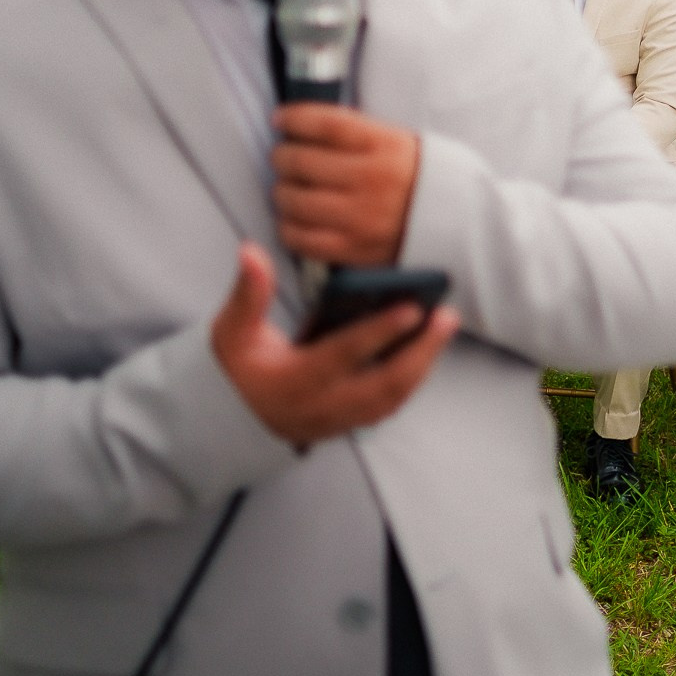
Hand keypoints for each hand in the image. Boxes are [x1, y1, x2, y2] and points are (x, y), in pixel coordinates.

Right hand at [211, 243, 458, 448]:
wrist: (226, 422)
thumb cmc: (232, 370)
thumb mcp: (231, 331)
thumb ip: (247, 293)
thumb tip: (251, 251)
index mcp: (298, 379)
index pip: (346, 353)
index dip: (380, 331)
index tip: (412, 308)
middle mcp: (325, 404)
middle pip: (386, 383)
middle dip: (422, 350)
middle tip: (448, 317)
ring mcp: (339, 419)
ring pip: (393, 397)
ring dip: (423, 364)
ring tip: (444, 329)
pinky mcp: (347, 424)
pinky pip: (389, 405)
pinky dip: (411, 380)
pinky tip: (427, 353)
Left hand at [271, 104, 420, 265]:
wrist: (455, 222)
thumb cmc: (417, 177)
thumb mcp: (396, 141)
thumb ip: (353, 133)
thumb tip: (301, 126)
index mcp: (385, 146)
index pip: (324, 124)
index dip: (293, 118)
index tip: (281, 119)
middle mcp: (371, 180)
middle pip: (300, 161)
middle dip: (282, 156)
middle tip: (284, 157)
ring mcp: (360, 217)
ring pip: (293, 200)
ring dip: (282, 191)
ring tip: (289, 188)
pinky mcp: (353, 248)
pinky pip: (301, 238)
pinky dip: (288, 226)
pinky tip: (294, 218)